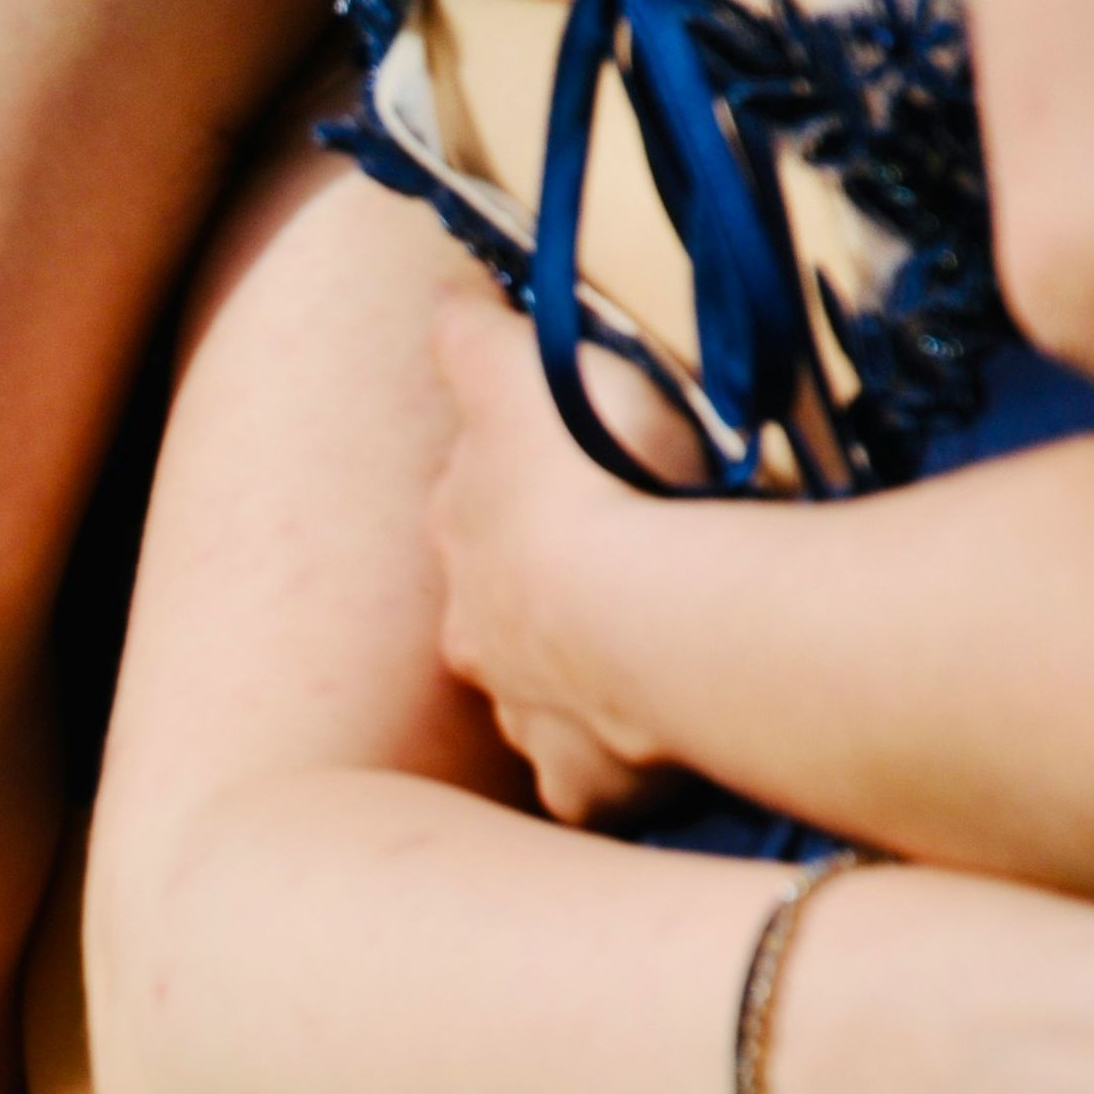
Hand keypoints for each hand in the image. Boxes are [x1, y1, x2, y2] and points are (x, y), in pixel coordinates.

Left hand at [428, 299, 675, 824]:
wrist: (643, 618)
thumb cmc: (586, 489)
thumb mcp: (525, 384)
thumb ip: (479, 348)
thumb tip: (439, 308)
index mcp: (468, 552)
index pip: (469, 520)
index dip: (502, 503)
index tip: (546, 492)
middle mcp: (480, 646)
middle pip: (493, 624)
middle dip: (530, 611)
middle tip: (597, 591)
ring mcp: (532, 721)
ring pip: (542, 709)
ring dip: (576, 692)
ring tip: (639, 674)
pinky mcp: (587, 783)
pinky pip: (596, 785)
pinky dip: (618, 774)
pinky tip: (653, 763)